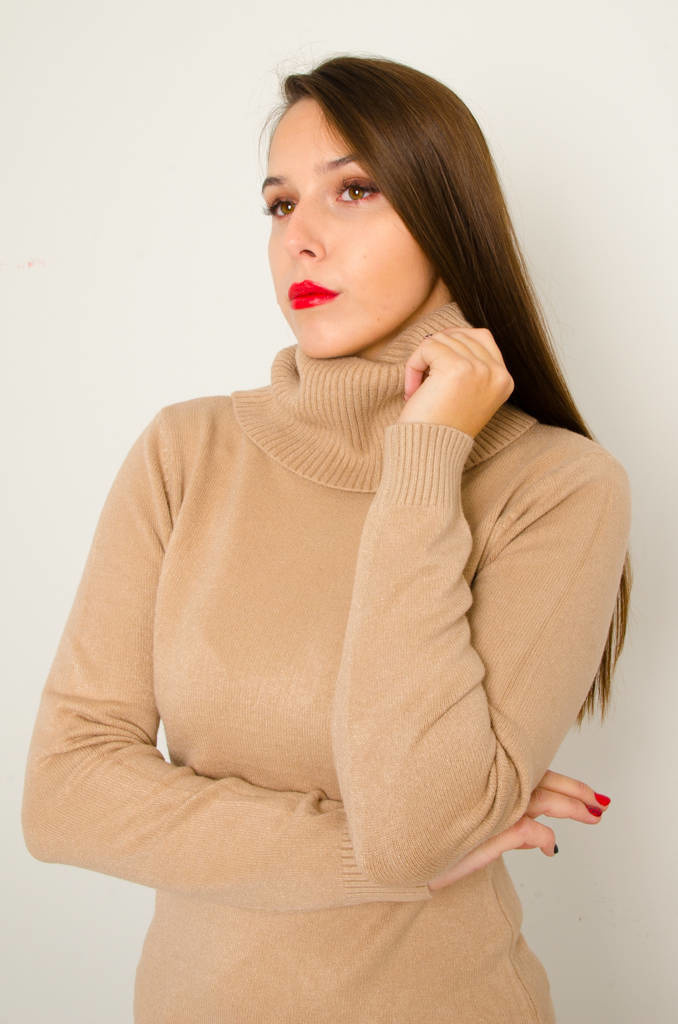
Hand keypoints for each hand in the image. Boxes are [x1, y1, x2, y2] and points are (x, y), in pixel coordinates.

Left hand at [398, 326, 513, 436]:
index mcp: (504, 380)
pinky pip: (427, 347)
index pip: (481, 336)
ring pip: (442, 339)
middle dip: (435, 352)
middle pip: (460, 335)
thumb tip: (448, 334)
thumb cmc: (441, 428)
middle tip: (423, 381)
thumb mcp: (468, 395)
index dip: (452, 344)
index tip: (435, 368)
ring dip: (422, 361)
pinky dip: (412, 366)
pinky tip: (412, 390)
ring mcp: (480, 369)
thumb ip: (470, 366)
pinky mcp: (457, 368)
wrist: (431, 453)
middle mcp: (497, 373)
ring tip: (417, 389)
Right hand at [427, 769, 610, 890]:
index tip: (587, 793)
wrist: (393, 855)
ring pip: (537, 800)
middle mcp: (485, 790)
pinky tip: (550, 847)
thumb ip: (509, 829)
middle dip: (574, 792)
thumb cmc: (425, 839)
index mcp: (482, 782)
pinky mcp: (480, 832)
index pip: (530, 774)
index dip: (561, 782)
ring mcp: (484, 810)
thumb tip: (546, 838)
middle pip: (540, 783)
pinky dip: (541, 836)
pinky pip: (522, 829)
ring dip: (568, 805)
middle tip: (599, 802)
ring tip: (592, 814)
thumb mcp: (473, 833)